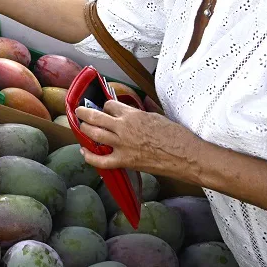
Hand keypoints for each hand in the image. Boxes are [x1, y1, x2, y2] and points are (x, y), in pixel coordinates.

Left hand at [76, 101, 202, 176]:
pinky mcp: (125, 161)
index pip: (109, 105)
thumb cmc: (177, 136)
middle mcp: (123, 127)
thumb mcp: (158, 116)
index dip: (105, 106)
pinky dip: (90, 157)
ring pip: (93, 134)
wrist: (187, 156)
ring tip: (80, 126)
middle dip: (83, 112)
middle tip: (79, 111)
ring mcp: (122, 145)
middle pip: (95, 116)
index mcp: (132, 114)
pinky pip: (101, 160)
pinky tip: (84, 152)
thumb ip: (143, 112)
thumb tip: (139, 107)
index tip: (105, 109)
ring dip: (84, 129)